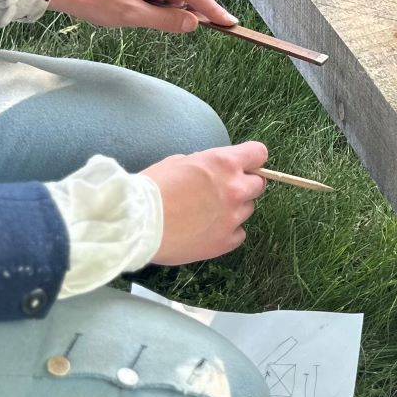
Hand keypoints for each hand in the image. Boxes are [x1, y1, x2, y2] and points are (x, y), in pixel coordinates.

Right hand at [145, 141, 268, 263]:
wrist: (138, 224)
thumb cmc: (152, 188)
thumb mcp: (179, 162)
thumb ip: (205, 164)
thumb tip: (212, 171)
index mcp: (224, 163)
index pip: (259, 154)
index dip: (251, 158)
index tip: (244, 164)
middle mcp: (235, 189)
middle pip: (258, 184)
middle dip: (244, 184)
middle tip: (222, 190)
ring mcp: (233, 218)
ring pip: (248, 210)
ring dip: (234, 209)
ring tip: (208, 212)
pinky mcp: (225, 242)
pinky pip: (238, 234)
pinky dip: (227, 231)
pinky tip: (207, 229)